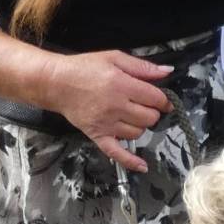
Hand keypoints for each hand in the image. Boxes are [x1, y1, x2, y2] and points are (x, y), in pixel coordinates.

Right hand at [49, 51, 173, 173]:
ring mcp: (106, 123)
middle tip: (144, 105)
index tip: (162, 99)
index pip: (156, 99)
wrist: (56, 82)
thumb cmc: (84, 68)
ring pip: (138, 132)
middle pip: (150, 118)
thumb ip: (142, 66)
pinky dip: (130, 161)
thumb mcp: (114, 58)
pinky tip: (142, 166)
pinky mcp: (97, 135)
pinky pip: (116, 152)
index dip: (163, 99)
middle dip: (152, 111)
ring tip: (131, 116)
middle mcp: (116, 106)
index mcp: (122, 85)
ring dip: (140, 126)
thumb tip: (167, 72)